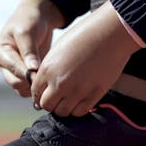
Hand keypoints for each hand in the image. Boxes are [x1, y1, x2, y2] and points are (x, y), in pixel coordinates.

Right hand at [0, 0, 63, 96]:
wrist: (37, 17)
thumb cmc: (30, 21)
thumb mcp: (27, 32)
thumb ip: (28, 51)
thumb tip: (32, 70)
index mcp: (1, 53)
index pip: (13, 71)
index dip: (28, 74)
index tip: (42, 72)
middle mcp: (5, 65)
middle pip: (16, 84)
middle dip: (31, 82)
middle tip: (48, 76)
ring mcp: (14, 72)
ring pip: (22, 89)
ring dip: (35, 86)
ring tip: (49, 77)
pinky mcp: (24, 75)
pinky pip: (29, 88)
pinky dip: (38, 86)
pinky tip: (49, 79)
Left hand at [31, 1, 141, 115]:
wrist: (110, 33)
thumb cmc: (84, 36)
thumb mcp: (58, 50)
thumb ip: (49, 70)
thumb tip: (46, 86)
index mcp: (48, 69)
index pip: (35, 93)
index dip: (40, 95)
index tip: (46, 94)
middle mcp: (60, 83)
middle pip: (47, 106)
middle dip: (51, 103)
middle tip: (58, 98)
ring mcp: (77, 91)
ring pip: (62, 112)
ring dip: (64, 107)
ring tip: (70, 98)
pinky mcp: (94, 95)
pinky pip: (80, 112)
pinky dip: (78, 109)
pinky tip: (81, 99)